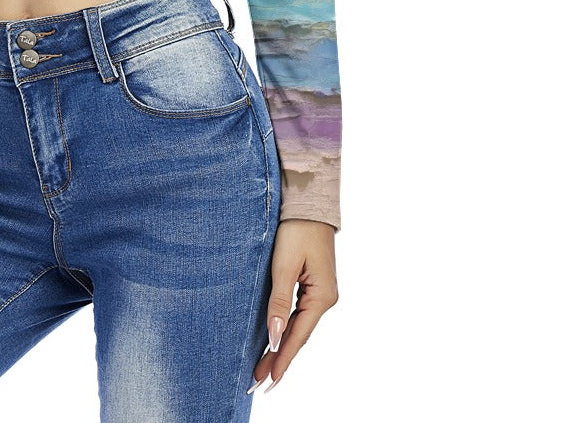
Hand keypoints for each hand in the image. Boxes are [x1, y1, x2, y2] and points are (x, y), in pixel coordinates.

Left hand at [249, 219, 338, 393]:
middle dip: (279, 357)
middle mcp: (324, 298)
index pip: (299, 335)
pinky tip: (276, 338)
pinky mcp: (312, 284)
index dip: (283, 358)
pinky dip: (286, 328)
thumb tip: (274, 336)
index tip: (270, 380)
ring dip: (281, 344)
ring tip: (264, 366)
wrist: (307, 203)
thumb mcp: (284, 265)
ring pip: (298, 325)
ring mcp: (320, 292)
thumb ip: (278, 301)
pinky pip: (298, 313)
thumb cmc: (296, 230)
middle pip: (299, 334)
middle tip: (259, 381)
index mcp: (322, 296)